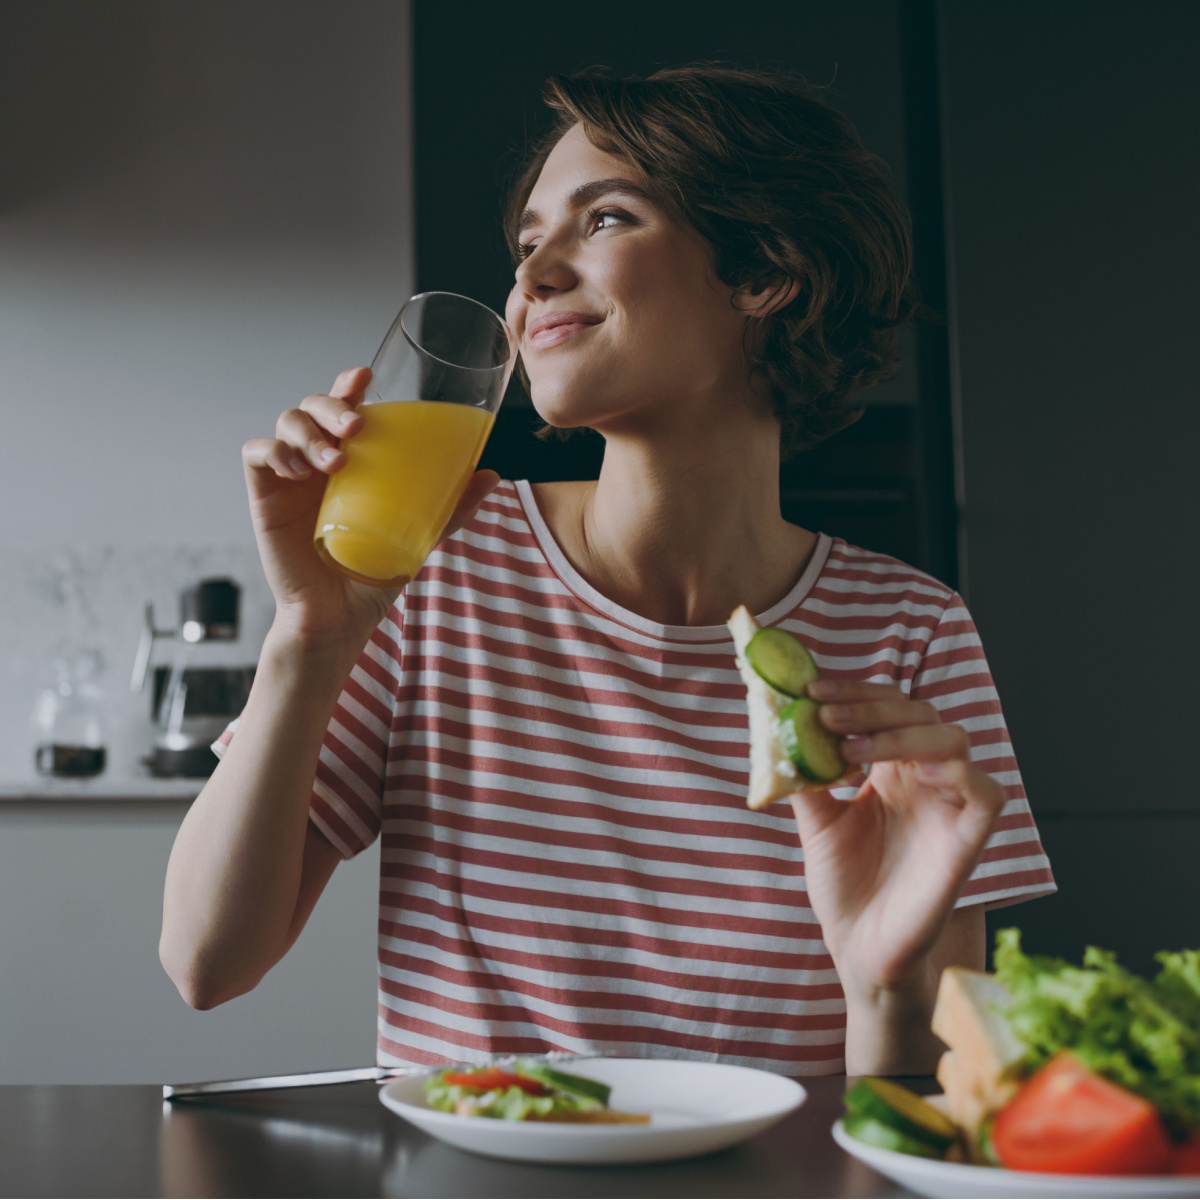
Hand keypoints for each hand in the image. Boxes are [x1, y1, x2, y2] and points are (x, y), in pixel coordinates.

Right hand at [242, 367, 498, 646]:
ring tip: (335, 461)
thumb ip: (453, 507)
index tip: (365, 376)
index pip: (345, 407)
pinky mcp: (264, 497)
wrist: (339, 618)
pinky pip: (256, 454)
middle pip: (313, 405)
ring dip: (309, 431)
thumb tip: (492, 475)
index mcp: (353, 461)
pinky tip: (296, 470)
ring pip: (286, 421)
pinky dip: (273, 451)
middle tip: (356, 427)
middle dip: (331, 404)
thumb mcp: (421, 535)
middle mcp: (319, 461)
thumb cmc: (374, 575)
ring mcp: (290, 477)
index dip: (349, 384)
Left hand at [787, 679, 1004, 1004]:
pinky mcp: (969, 841)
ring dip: (902, 733)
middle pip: (918, 712)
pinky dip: (954, 771)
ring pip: (953, 739)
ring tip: (852, 748)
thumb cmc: (843, 884)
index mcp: (891, 768)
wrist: (857, 946)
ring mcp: (949, 807)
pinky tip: (907, 772)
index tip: (810, 690)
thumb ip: (804, 774)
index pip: (885, 706)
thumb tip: (777, 725)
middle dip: (869, 706)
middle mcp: (925, 779)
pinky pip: (986, 793)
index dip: (854, 691)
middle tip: (825, 714)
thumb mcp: (815, 820)